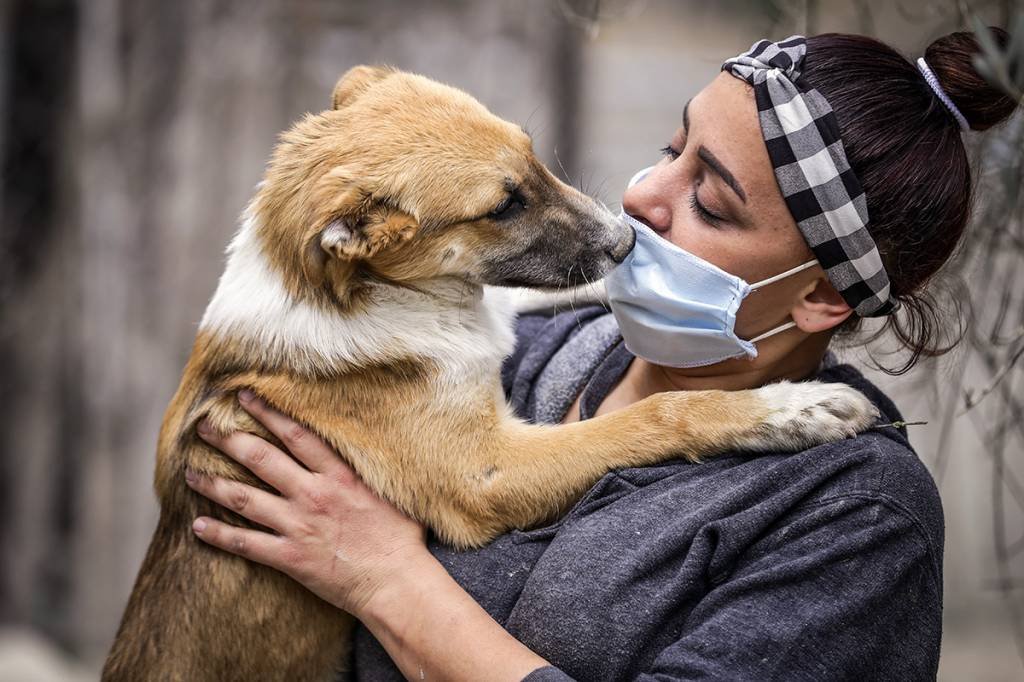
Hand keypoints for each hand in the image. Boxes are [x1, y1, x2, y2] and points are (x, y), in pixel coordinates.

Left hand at [188, 389, 427, 615]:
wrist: (396, 581)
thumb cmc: (401, 537)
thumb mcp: (391, 489)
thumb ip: (369, 467)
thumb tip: (366, 442)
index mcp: (339, 475)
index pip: (295, 434)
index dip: (268, 412)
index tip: (244, 396)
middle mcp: (313, 494)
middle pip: (261, 459)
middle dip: (228, 438)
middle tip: (203, 425)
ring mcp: (299, 525)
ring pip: (245, 499)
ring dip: (213, 483)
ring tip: (190, 472)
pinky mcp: (290, 557)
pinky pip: (246, 544)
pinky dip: (219, 535)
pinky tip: (198, 526)